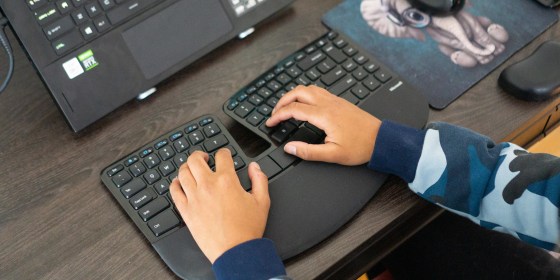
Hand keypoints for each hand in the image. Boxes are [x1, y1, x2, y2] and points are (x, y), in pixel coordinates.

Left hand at [169, 149, 269, 263]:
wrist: (235, 251)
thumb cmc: (248, 229)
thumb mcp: (263, 201)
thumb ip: (259, 180)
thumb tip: (254, 167)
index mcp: (227, 181)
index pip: (222, 156)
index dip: (224, 152)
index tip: (224, 155)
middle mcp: (208, 186)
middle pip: (196, 159)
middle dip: (200, 155)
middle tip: (204, 158)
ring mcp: (194, 197)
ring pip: (183, 172)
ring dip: (187, 167)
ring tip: (191, 168)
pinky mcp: (186, 210)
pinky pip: (174, 191)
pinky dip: (175, 184)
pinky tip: (179, 183)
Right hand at [266, 85, 381, 165]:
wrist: (381, 139)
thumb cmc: (360, 147)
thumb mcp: (333, 155)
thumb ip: (308, 152)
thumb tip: (289, 148)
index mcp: (324, 116)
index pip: (294, 109)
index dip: (278, 116)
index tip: (270, 123)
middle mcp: (328, 104)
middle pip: (298, 92)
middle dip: (282, 101)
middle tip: (274, 113)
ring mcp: (334, 100)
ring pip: (308, 88)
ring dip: (293, 95)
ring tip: (286, 107)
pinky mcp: (339, 101)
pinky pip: (317, 90)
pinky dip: (305, 94)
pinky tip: (304, 103)